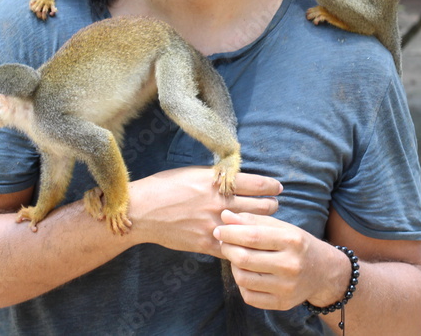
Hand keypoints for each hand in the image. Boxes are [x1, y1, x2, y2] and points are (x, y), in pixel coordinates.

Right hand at [128, 167, 280, 255]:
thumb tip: (238, 178)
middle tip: (274, 205)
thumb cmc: (167, 186)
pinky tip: (248, 243)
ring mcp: (215, 224)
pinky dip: (243, 244)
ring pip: (252, 226)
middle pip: (261, 206)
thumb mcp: (195, 173)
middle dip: (271, 206)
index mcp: (219, 182)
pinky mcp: (208, 242)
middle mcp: (221, 202)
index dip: (271, 186)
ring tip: (266, 224)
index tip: (277, 188)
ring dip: (262, 224)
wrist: (143, 211)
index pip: (257, 184)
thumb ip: (218, 177)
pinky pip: (234, 246)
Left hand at [214, 210, 350, 310]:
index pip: (252, 236)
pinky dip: (241, 284)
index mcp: (293, 240)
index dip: (230, 233)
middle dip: (227, 249)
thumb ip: (254, 221)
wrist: (323, 272)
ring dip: (233, 266)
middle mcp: (291, 265)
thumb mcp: (283, 228)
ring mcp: (286, 287)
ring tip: (236, 257)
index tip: (219, 230)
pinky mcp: (281, 303)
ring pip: (243, 278)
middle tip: (223, 243)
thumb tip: (225, 216)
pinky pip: (249, 296)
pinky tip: (245, 273)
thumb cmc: (298, 245)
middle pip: (245, 258)